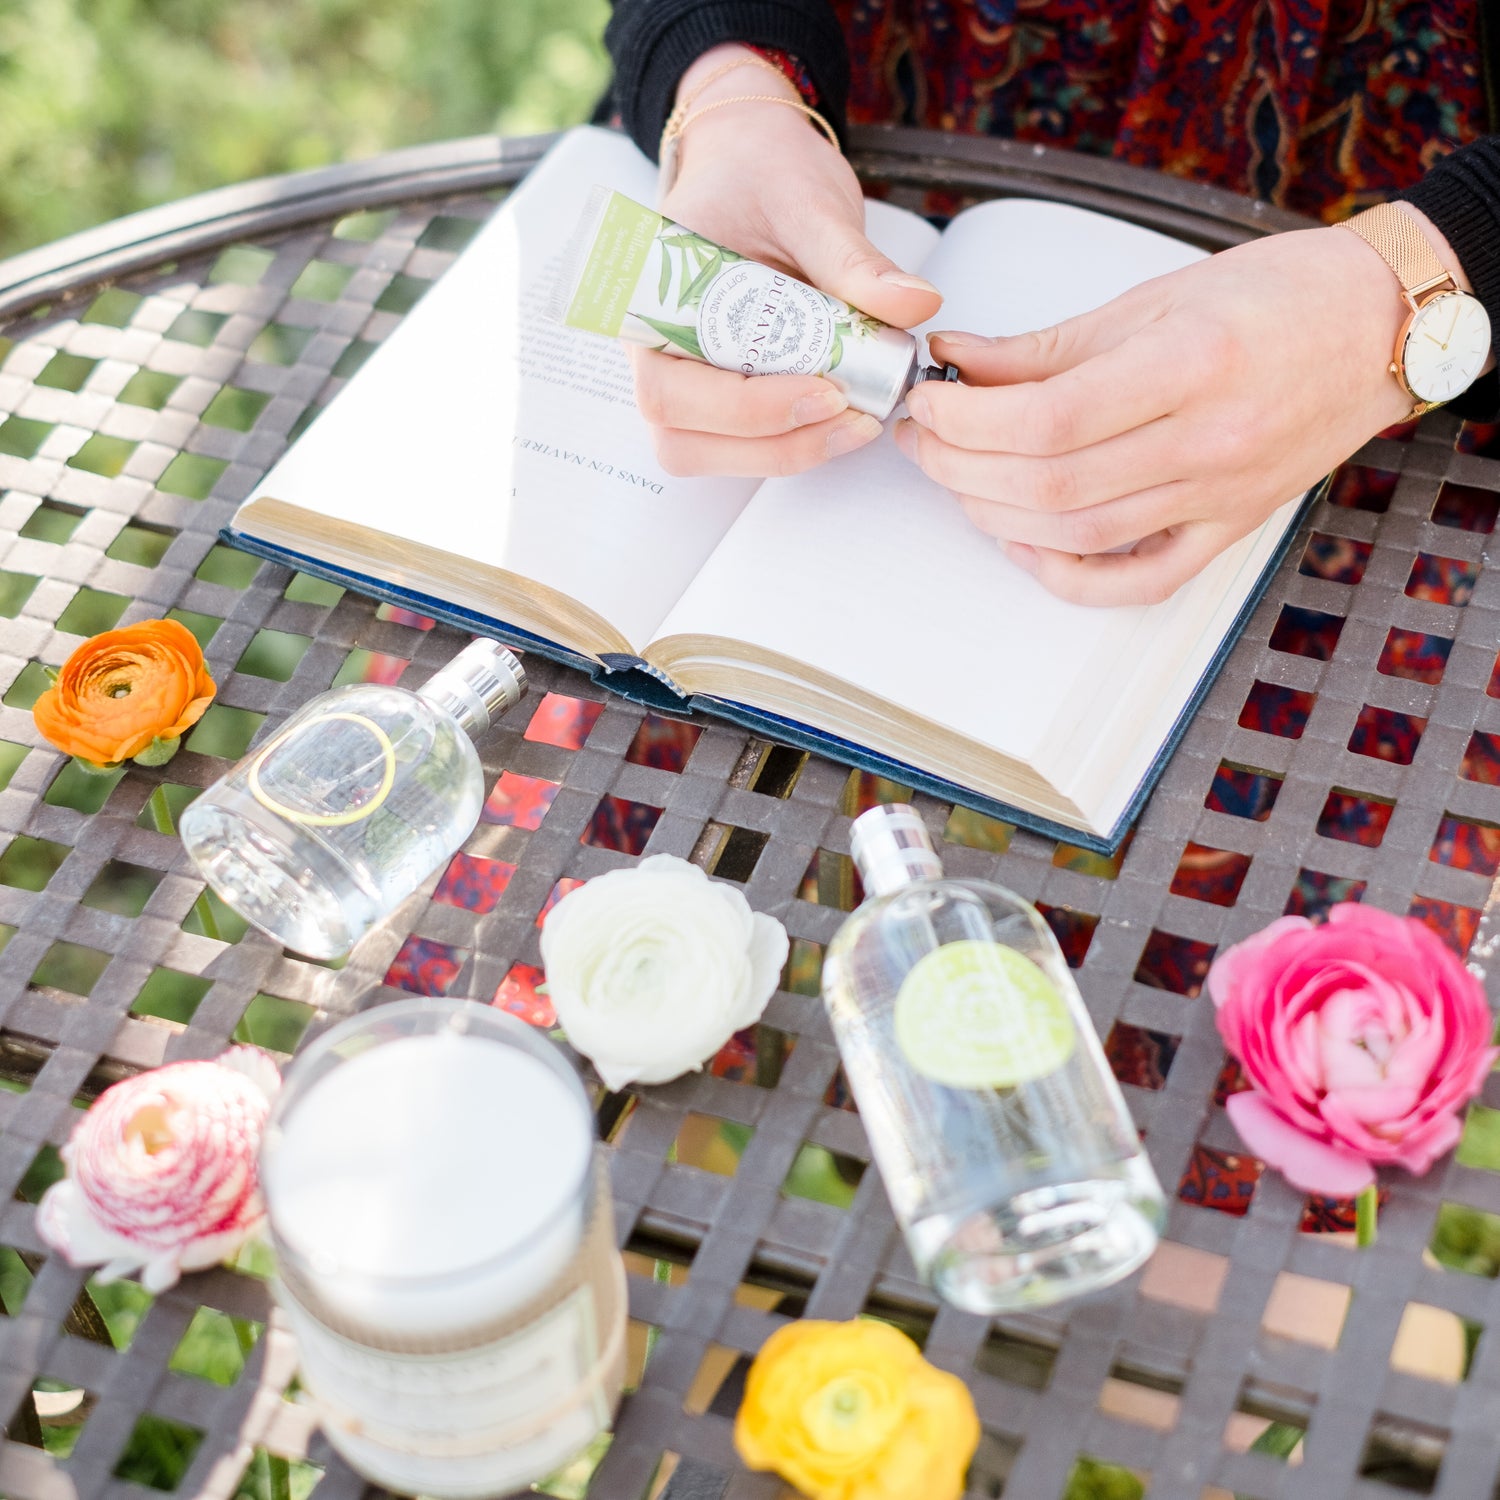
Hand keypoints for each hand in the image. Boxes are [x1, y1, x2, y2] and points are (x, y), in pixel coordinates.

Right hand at [632, 45, 942, 477]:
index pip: (671, 390)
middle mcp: (655, 351)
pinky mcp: (719, 394)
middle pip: (684, 441)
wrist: (754, 161)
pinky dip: (793, 442)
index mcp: (651, 300)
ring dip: (785, 453)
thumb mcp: (810, 204)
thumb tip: (916, 304)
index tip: (827, 393)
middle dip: (773, 444)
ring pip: (708, 455)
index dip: (747, 408)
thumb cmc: (762, 174)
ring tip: (856, 419)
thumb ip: (855, 260)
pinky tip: (844, 414)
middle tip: (854, 417)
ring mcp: (683, 379)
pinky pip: (741, 444)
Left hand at [896, 224, 1415, 605]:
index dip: (966, 420)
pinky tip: (1024, 543)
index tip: (928, 400)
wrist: (1381, 326)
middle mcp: (1209, 442)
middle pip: (1050, 485)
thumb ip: (1046, 345)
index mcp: (1191, 366)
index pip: (1046, 421)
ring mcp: (1222, 497)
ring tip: (956, 476)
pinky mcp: (1230, 530)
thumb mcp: (1153, 297)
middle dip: (960, 466)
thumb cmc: (1276, 295)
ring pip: (1079, 536)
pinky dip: (1070, 577)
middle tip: (923, 438)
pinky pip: (1139, 582)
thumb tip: (959, 363)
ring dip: (995, 514)